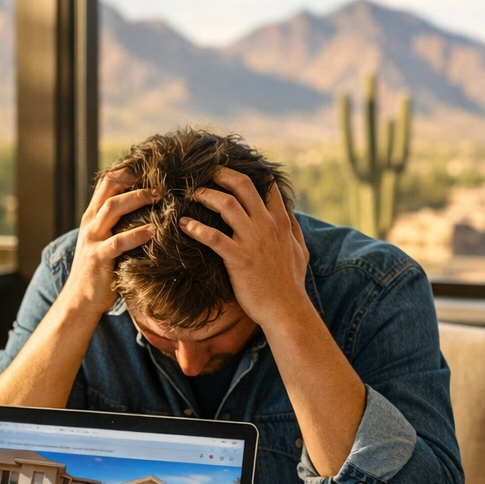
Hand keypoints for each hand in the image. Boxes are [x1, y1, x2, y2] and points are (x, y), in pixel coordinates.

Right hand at [62, 171, 154, 314]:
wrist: (80, 301)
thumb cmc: (99, 272)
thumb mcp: (105, 242)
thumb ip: (118, 227)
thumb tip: (147, 214)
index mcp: (93, 217)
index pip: (107, 183)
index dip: (128, 172)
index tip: (151, 168)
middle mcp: (91, 223)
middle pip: (111, 189)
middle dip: (136, 181)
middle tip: (161, 181)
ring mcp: (93, 239)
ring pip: (113, 208)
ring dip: (137, 199)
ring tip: (160, 198)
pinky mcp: (99, 258)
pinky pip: (118, 241)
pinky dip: (137, 234)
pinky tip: (154, 231)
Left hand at [179, 167, 309, 330]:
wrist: (286, 311)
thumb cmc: (291, 284)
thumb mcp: (300, 251)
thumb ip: (294, 229)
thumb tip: (289, 212)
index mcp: (281, 222)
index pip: (267, 186)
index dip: (249, 173)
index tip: (230, 172)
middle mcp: (267, 226)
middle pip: (243, 186)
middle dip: (221, 174)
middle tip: (205, 173)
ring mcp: (253, 241)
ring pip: (227, 205)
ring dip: (206, 195)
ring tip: (191, 194)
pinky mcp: (239, 259)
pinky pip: (214, 237)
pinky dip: (196, 228)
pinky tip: (184, 224)